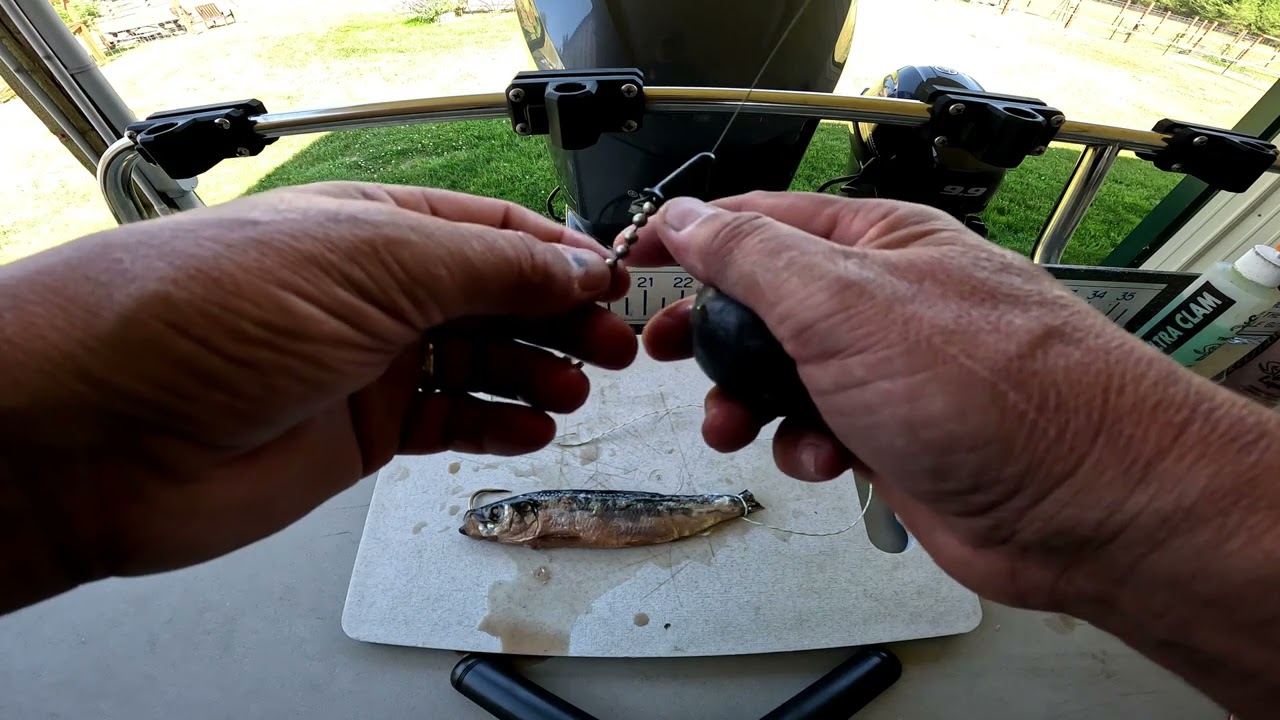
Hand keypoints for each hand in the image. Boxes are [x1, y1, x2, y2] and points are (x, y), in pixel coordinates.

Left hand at [0, 181, 635, 608]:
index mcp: (376, 227)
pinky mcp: (360, 433)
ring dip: (536, 376)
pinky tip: (530, 429)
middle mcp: (374, 293)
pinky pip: (450, 424)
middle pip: (497, 300)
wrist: (102, 432)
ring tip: (576, 391)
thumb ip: (488, 267)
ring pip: (480, 364)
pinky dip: (496, 427)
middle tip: (614, 348)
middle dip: (561, 320)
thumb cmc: (204, 317)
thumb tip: (576, 263)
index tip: (614, 283)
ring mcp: (368, 364)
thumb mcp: (370, 264)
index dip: (560, 256)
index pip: (494, 232)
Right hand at [624, 191, 1256, 610]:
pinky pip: (818, 431)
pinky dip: (804, 447)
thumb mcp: (844, 304)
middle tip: (669, 352)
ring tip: (733, 425)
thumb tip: (689, 219)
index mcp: (877, 244)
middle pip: (766, 304)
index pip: (761, 220)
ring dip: (748, 402)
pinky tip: (822, 458)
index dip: (691, 236)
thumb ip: (754, 257)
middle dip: (713, 333)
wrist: (1080, 503)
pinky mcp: (895, 436)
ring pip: (785, 376)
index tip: (636, 258)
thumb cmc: (995, 391)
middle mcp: (884, 302)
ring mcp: (891, 372)